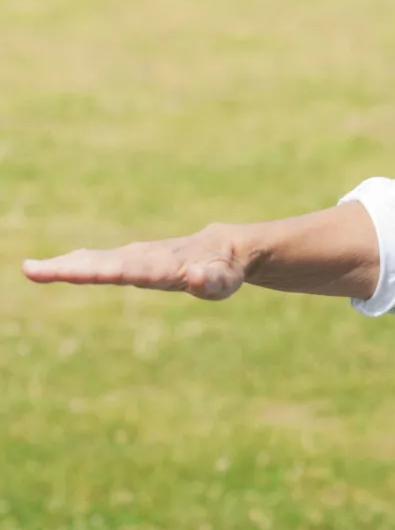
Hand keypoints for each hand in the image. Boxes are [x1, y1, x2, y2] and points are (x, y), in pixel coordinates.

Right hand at [22, 224, 246, 300]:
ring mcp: (138, 257)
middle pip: (104, 263)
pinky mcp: (135, 259)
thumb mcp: (227, 280)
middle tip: (31, 270)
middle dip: (69, 268)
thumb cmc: (227, 270)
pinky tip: (62, 264)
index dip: (101, 272)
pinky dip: (81, 262)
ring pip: (99, 260)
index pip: (129, 271)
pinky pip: (103, 260)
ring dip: (68, 265)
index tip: (72, 272)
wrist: (228, 248)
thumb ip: (212, 281)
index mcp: (165, 266)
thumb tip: (198, 276)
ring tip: (33, 268)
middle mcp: (146, 258)